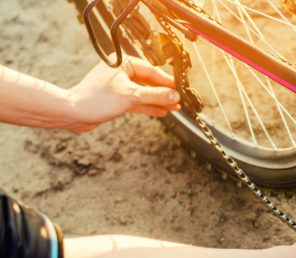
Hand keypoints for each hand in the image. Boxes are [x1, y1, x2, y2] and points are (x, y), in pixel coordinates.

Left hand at [65, 56, 180, 131]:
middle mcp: (121, 72)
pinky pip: (136, 101)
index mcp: (123, 63)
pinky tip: (160, 112)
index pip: (151, 71)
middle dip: (163, 93)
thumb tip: (174, 96)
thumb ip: (155, 96)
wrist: (73, 113)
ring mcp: (118, 86)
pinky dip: (148, 107)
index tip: (179, 89)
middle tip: (178, 101)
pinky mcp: (116, 99)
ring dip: (158, 101)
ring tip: (173, 108)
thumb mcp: (132, 96)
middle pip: (148, 82)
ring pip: (143, 93)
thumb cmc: (96, 99)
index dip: (166, 81)